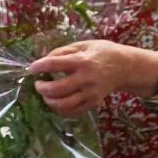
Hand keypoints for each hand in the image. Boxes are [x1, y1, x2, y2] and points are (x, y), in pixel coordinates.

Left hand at [26, 40, 157, 117]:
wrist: (126, 67)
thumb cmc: (102, 53)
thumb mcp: (84, 45)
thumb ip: (63, 51)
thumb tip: (44, 59)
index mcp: (83, 61)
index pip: (55, 64)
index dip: (39, 66)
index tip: (32, 68)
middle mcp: (86, 79)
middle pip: (57, 89)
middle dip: (42, 88)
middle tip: (38, 83)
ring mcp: (90, 93)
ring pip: (64, 104)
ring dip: (49, 101)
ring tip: (46, 94)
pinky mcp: (93, 103)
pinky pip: (73, 112)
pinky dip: (60, 110)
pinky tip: (56, 102)